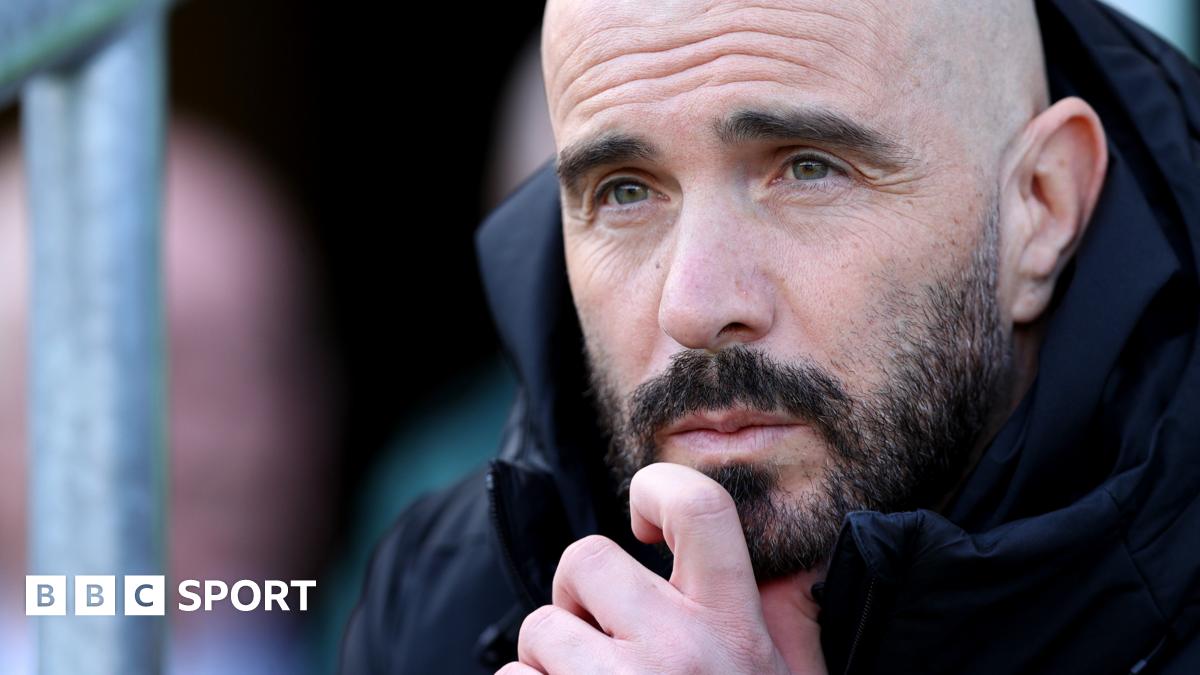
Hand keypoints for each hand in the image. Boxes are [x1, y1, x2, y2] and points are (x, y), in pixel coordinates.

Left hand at [497, 461, 826, 673]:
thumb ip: (783, 620)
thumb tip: (781, 565)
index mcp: (736, 629)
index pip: (699, 507)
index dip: (658, 488)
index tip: (642, 522)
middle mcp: (678, 651)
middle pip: (585, 560)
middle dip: (581, 598)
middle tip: (603, 640)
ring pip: (537, 630)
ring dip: (549, 665)